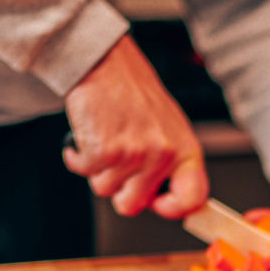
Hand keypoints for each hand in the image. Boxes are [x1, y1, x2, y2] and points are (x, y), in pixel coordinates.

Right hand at [61, 35, 208, 218]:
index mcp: (185, 151)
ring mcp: (134, 154)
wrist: (105, 62)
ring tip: (105, 137)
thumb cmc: (133, 95)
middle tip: (118, 159)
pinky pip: (84, 172)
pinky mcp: (105, 150)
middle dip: (117, 188)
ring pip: (104, 190)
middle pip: (131, 206)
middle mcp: (163, 155)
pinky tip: (88, 134)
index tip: (157, 203)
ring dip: (97, 168)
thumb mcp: (167, 129)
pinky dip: (78, 156)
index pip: (191, 199)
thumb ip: (169, 165)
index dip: (171, 208)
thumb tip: (165, 201)